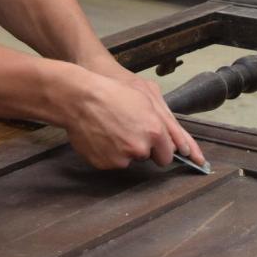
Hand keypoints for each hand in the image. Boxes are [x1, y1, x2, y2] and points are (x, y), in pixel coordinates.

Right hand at [61, 63, 204, 169]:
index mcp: (154, 131)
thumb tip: (176, 143)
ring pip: (131, 160)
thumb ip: (164, 121)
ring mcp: (121, 158)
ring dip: (127, 150)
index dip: (164, 150)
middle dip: (147, 149)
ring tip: (114, 127)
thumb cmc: (114, 92)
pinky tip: (103, 135)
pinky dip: (110, 153)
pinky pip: (113, 162)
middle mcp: (140, 147)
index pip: (168, 154)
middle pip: (151, 159)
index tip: (168, 155)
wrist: (81, 98)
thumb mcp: (146, 97)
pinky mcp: (105, 164)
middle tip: (133, 131)